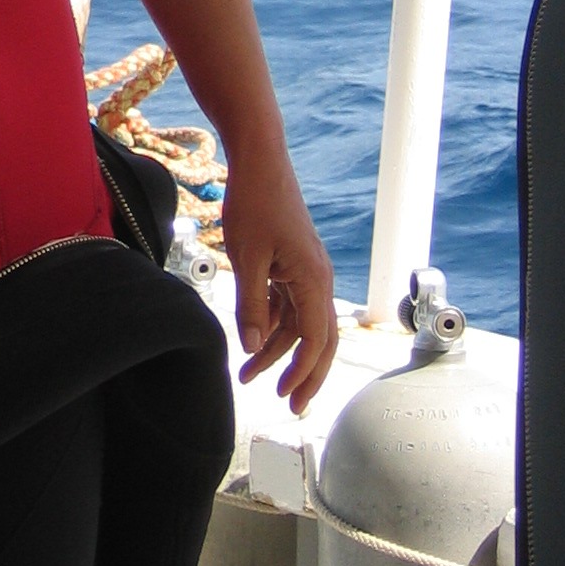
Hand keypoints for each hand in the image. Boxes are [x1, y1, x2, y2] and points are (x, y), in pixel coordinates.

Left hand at [220, 146, 336, 416]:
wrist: (258, 160)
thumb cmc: (253, 203)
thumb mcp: (247, 257)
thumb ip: (251, 304)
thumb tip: (252, 347)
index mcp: (313, 279)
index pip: (316, 339)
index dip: (304, 372)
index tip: (289, 397)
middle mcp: (316, 277)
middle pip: (317, 338)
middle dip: (302, 373)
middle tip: (287, 405)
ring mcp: (305, 270)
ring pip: (298, 323)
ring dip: (277, 349)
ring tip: (249, 375)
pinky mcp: (291, 262)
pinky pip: (287, 304)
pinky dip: (272, 324)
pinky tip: (251, 338)